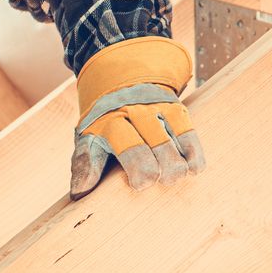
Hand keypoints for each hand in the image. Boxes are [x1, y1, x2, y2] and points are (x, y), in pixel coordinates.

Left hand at [68, 35, 208, 197]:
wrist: (121, 81)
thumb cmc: (103, 123)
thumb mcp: (87, 137)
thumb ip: (84, 163)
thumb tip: (79, 191)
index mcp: (108, 122)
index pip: (126, 147)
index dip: (138, 169)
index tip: (140, 185)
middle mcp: (132, 112)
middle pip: (151, 145)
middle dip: (157, 170)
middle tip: (157, 182)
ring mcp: (155, 109)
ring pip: (170, 140)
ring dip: (176, 165)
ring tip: (175, 179)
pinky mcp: (175, 108)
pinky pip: (188, 132)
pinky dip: (193, 153)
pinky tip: (193, 169)